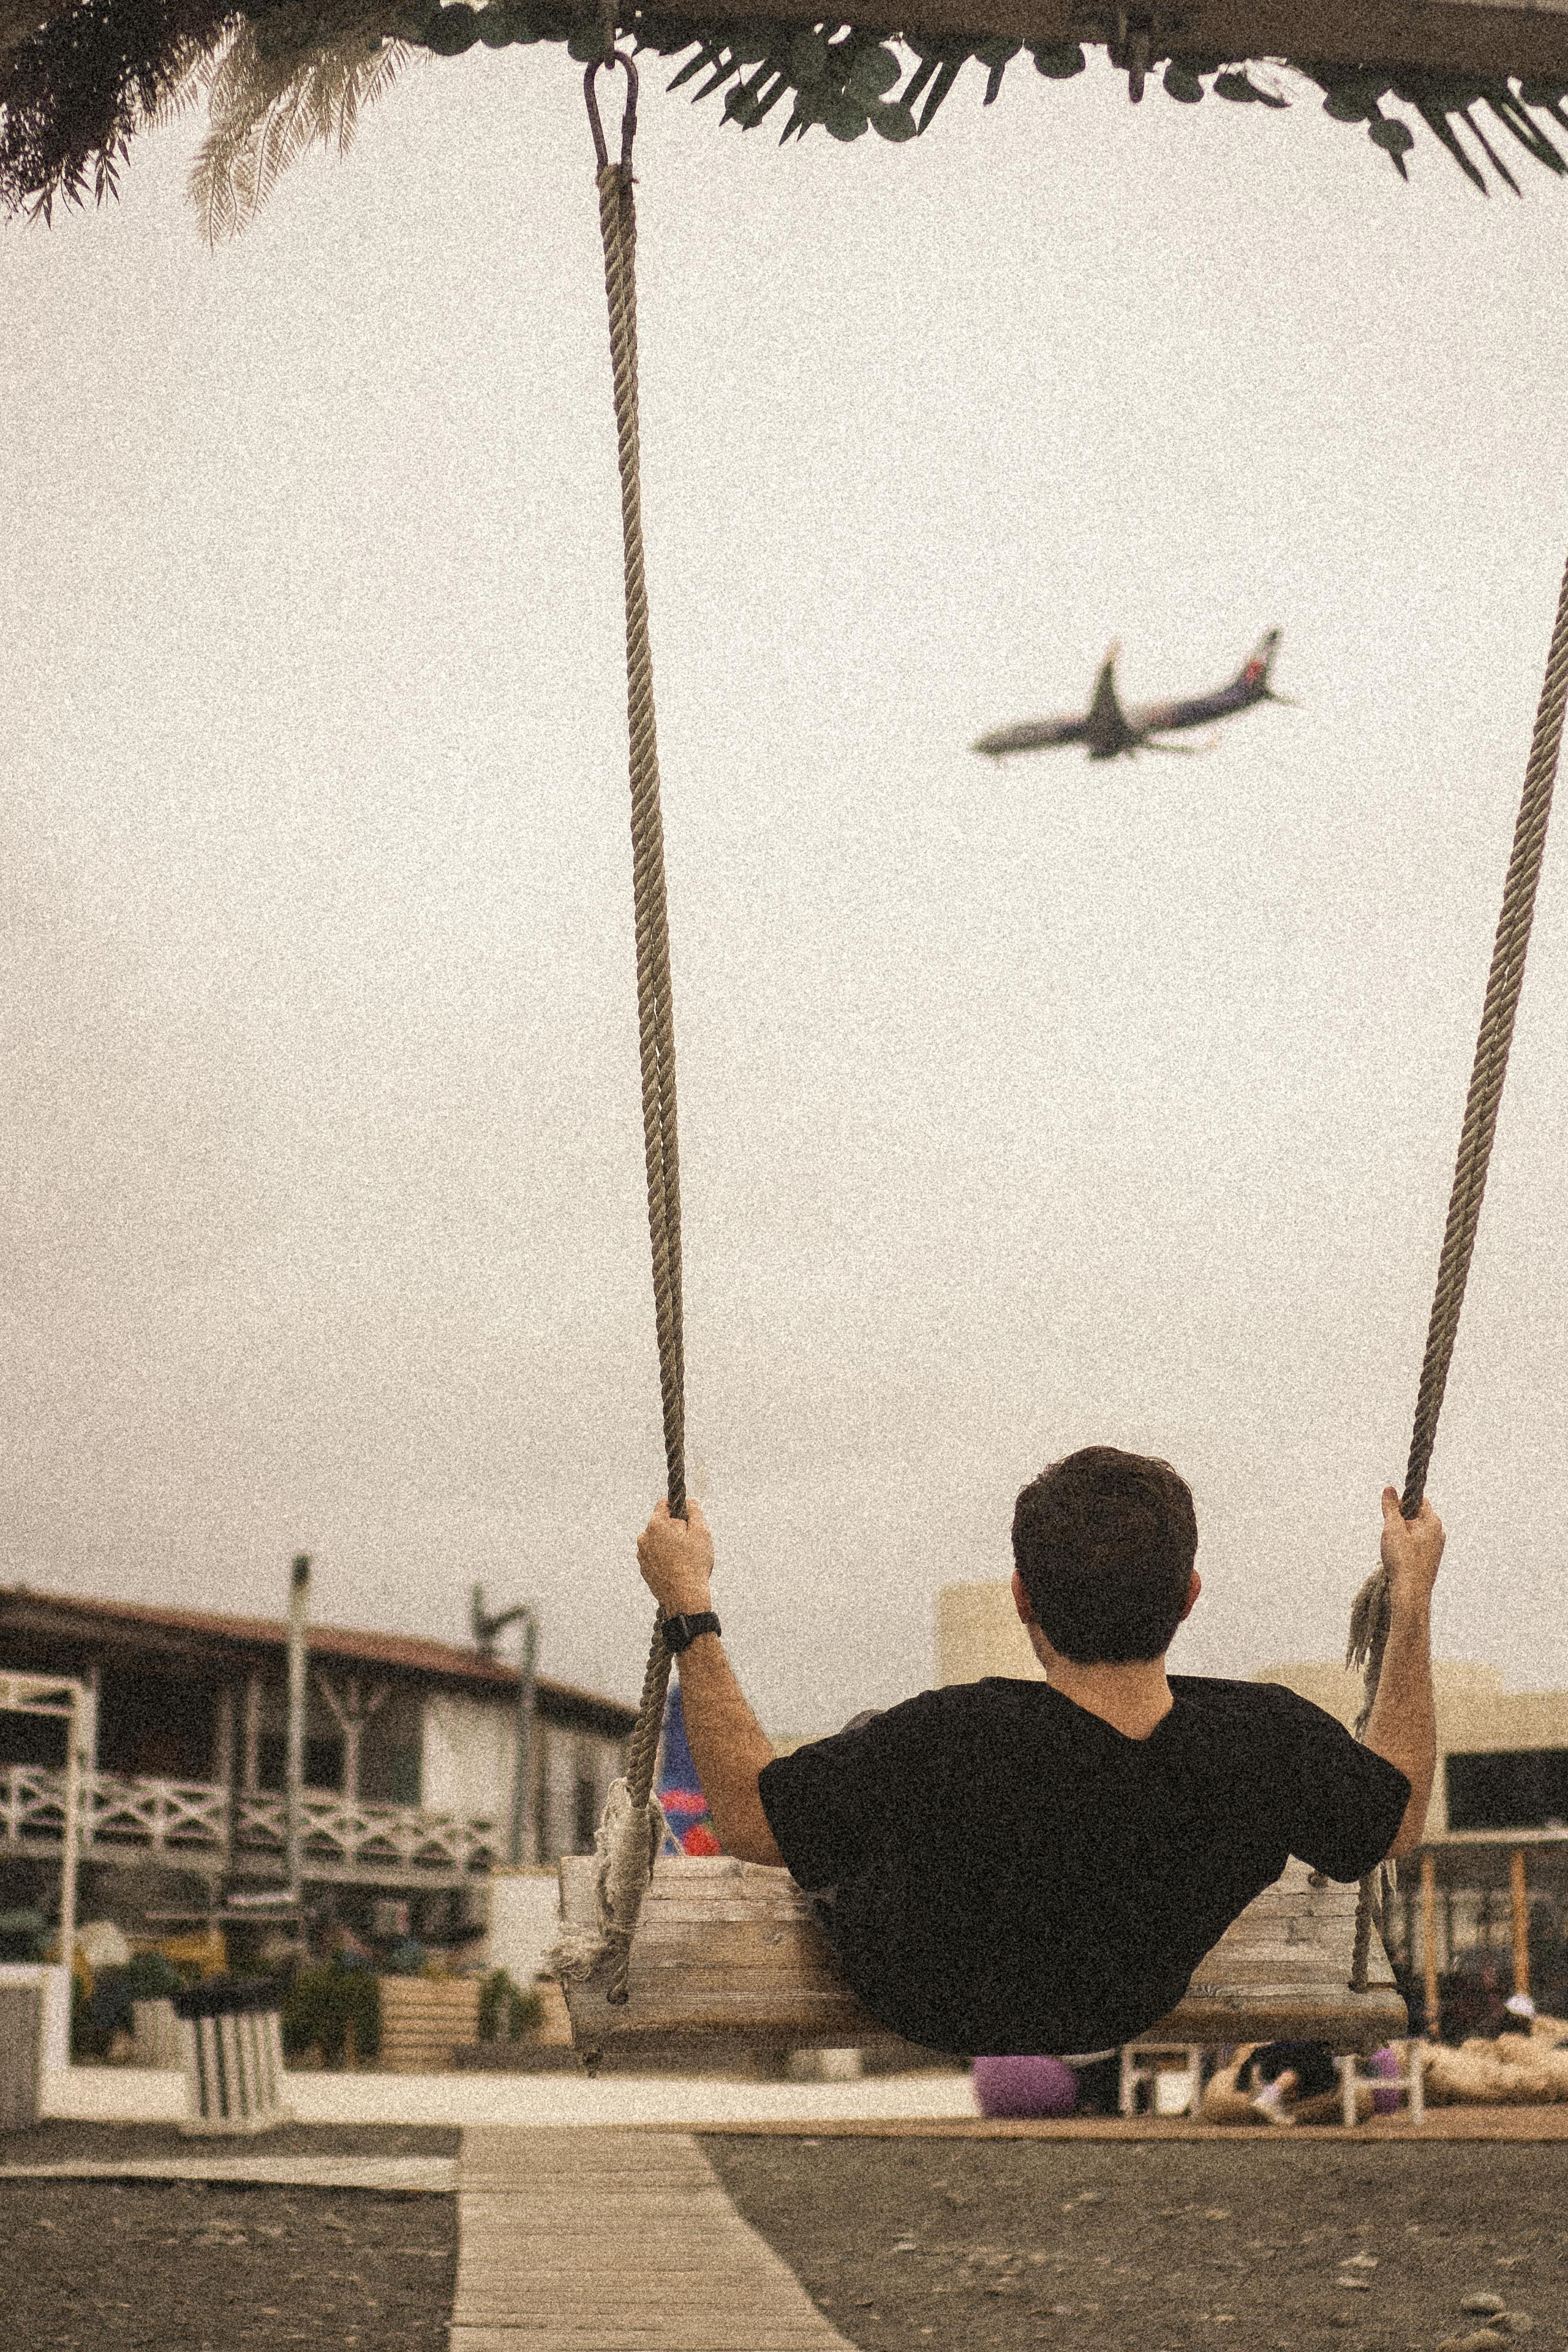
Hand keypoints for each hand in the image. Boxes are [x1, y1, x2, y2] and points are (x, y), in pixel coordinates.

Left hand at [635, 1498, 714, 1615]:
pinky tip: (678, 1568)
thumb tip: (690, 1501)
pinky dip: (665, 1558)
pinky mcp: (644, 1569)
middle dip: (675, 1528)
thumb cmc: (694, 1564)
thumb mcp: (701, 1532)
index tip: (688, 1518)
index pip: (664, 1504)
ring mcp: (642, 1555)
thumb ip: (695, 1511)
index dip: (678, 1507)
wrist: (685, 1598)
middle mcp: (644, 1538)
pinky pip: (656, 1556)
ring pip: (658, 1540)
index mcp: (656, 1525)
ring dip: (669, 1544)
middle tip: (690, 1543)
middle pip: (661, 1523)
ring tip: (685, 1558)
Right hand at [1380, 1487, 1444, 1601]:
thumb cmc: (1402, 1560)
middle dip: (1399, 1520)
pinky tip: (1398, 1558)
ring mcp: (1436, 1547)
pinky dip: (1405, 1546)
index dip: (1401, 1502)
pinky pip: (1416, 1544)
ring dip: (1401, 1535)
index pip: (1418, 1500)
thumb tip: (1389, 1488)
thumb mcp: (1392, 1529)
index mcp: (1433, 1522)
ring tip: (1393, 1549)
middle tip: (1389, 1534)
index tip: (1388, 1513)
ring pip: (1414, 1531)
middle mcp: (1439, 1533)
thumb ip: (1391, 1507)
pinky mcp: (1430, 1558)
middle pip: (1415, 1515)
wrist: (1411, 1593)